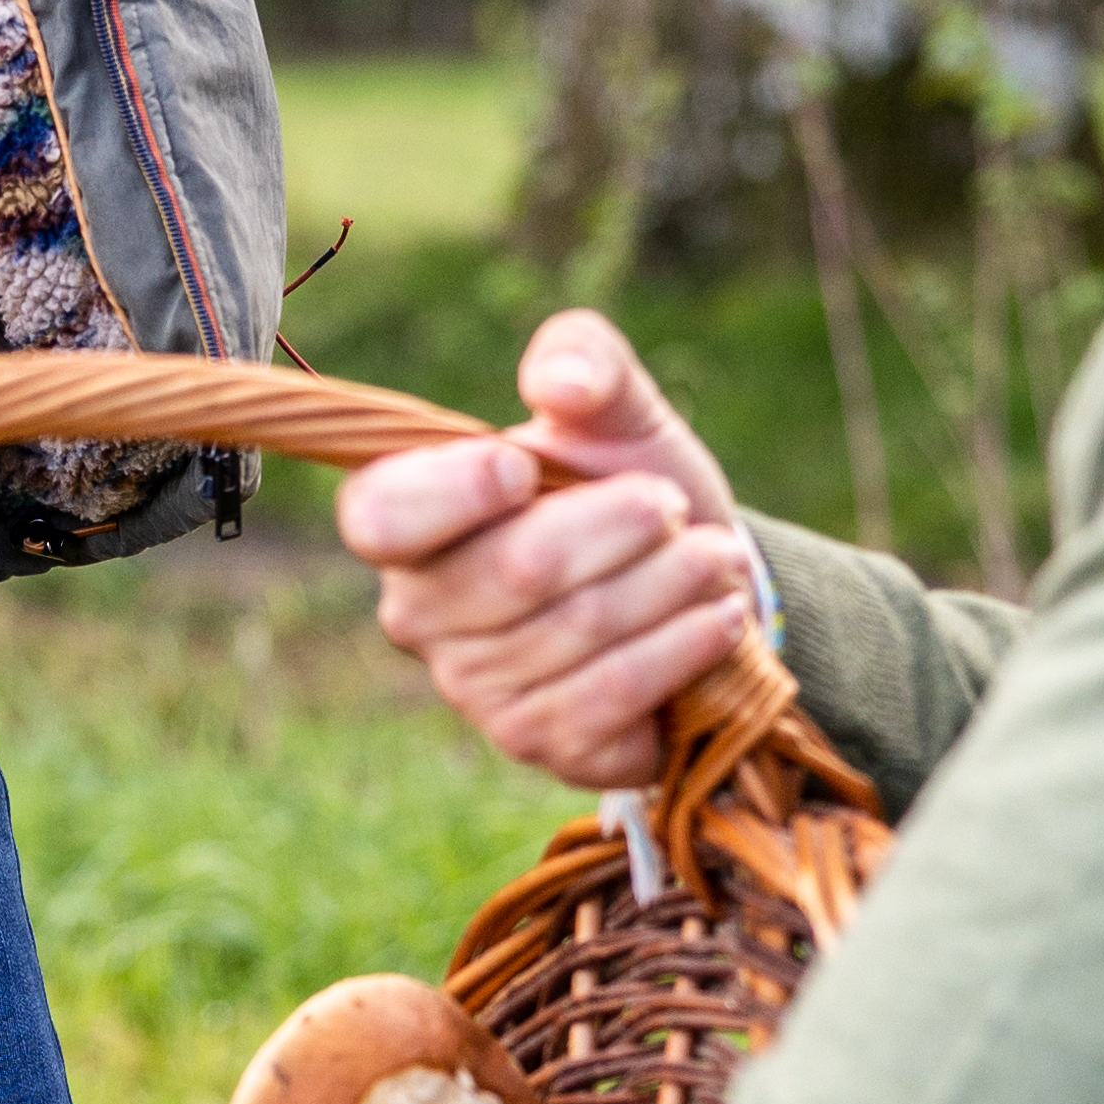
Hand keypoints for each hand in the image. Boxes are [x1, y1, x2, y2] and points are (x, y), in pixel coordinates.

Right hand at [336, 310, 760, 788]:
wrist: (688, 582)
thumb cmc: (626, 482)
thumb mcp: (616, 409)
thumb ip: (585, 361)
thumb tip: (560, 383)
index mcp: (407, 516)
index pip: (382, 514)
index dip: (450, 492)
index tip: (521, 464)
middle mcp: (420, 610)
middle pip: (514, 572)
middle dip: (618, 529)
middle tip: (673, 504)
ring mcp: (474, 685)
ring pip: (577, 632)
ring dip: (668, 587)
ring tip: (718, 558)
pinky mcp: (537, 742)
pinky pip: (610, 698)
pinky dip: (680, 649)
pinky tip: (721, 618)